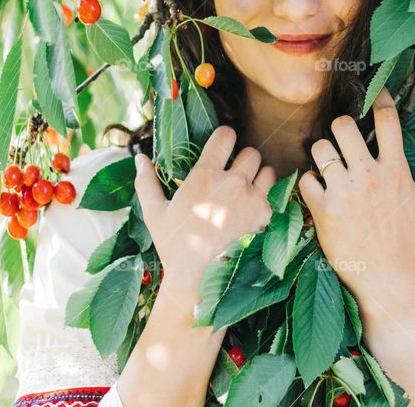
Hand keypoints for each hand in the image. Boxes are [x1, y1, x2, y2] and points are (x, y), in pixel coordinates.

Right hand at [134, 125, 275, 285]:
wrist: (199, 278)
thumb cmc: (173, 244)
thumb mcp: (154, 213)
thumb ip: (146, 182)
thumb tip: (140, 158)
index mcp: (204, 175)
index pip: (226, 136)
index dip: (226, 137)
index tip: (223, 146)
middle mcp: (232, 182)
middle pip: (252, 153)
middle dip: (244, 161)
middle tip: (235, 175)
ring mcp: (252, 199)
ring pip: (268, 171)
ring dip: (259, 178)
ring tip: (248, 192)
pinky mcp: (266, 216)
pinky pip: (274, 196)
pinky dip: (267, 200)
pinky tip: (255, 210)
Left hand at [298, 87, 414, 297]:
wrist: (388, 284)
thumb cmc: (412, 248)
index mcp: (397, 171)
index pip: (387, 120)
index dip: (379, 99)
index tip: (374, 93)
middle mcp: (369, 176)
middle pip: (344, 125)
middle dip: (341, 128)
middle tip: (343, 142)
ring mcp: (344, 191)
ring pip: (320, 148)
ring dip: (323, 154)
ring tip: (329, 167)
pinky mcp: (323, 210)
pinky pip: (306, 179)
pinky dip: (309, 183)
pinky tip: (319, 193)